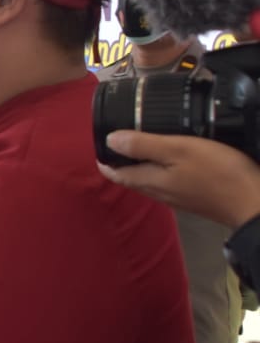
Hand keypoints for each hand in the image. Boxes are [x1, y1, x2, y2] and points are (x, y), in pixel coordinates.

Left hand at [98, 131, 259, 227]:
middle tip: (117, 140)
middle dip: (121, 161)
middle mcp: (159, 193)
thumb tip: (109, 140)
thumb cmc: (217, 173)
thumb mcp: (179, 149)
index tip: (98, 143)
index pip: (116, 173)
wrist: (254, 203)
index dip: (105, 159)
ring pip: (150, 180)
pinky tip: (173, 159)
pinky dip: (163, 169)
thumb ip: (144, 145)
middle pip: (131, 177)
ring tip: (142, 145)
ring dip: (142, 165)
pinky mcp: (194, 198)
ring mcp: (178, 197)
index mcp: (150, 181)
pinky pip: (169, 182)